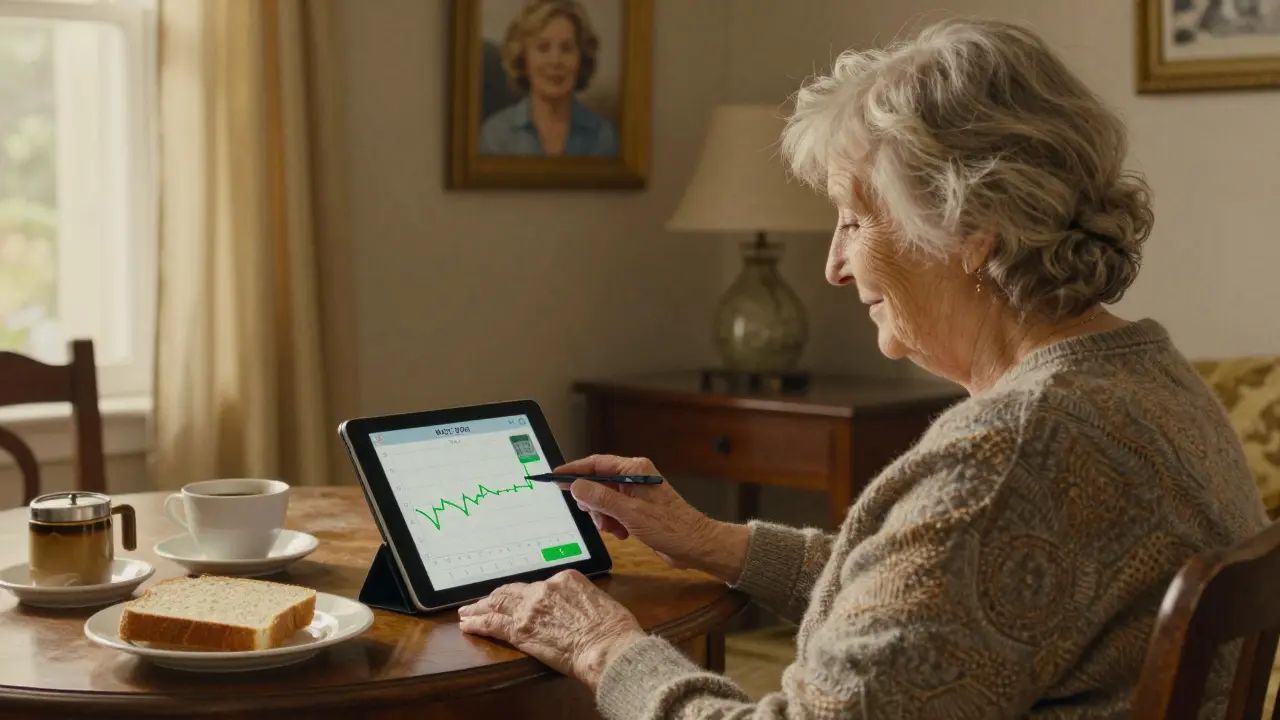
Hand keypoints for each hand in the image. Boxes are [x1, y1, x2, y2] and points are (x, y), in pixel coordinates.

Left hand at [457, 569, 645, 687]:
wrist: (608, 647)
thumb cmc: (614, 630)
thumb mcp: (600, 602)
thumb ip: (580, 601)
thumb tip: (574, 610)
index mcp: (567, 578)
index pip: (537, 585)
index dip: (523, 593)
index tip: (517, 598)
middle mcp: (545, 588)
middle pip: (513, 591)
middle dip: (495, 597)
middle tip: (481, 602)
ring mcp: (530, 607)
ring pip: (498, 604)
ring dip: (480, 608)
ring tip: (467, 613)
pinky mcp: (521, 629)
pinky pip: (493, 623)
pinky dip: (478, 623)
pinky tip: (469, 626)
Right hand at [555, 454, 748, 582]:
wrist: (694, 545)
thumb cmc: (671, 527)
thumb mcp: (630, 512)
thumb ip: (601, 498)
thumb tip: (577, 486)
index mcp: (634, 470)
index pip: (596, 464)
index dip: (573, 470)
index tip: (554, 477)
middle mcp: (634, 477)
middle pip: (597, 483)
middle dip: (592, 502)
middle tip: (594, 515)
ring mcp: (636, 493)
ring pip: (603, 500)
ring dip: (603, 516)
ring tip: (614, 528)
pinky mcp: (637, 509)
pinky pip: (613, 511)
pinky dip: (612, 523)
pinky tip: (622, 533)